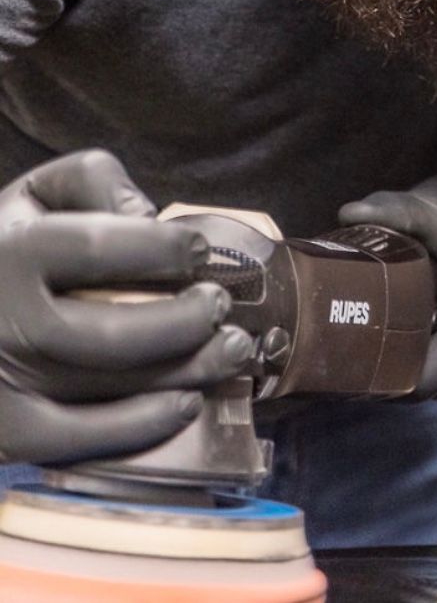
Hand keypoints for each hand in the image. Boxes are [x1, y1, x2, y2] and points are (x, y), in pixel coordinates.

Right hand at [0, 150, 254, 466]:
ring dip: (186, 370)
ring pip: (109, 386)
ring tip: (229, 350)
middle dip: (184, 320)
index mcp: (12, 252)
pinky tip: (187, 401)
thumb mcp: (39, 193)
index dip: (163, 249)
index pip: (99, 249)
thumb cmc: (10, 247)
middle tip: (219, 305)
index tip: (199, 250)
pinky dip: (143, 425)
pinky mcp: (9, 435)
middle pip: (111, 332)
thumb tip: (147, 215)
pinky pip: (83, 441)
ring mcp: (3, 385)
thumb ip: (93, 181)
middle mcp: (3, 322)